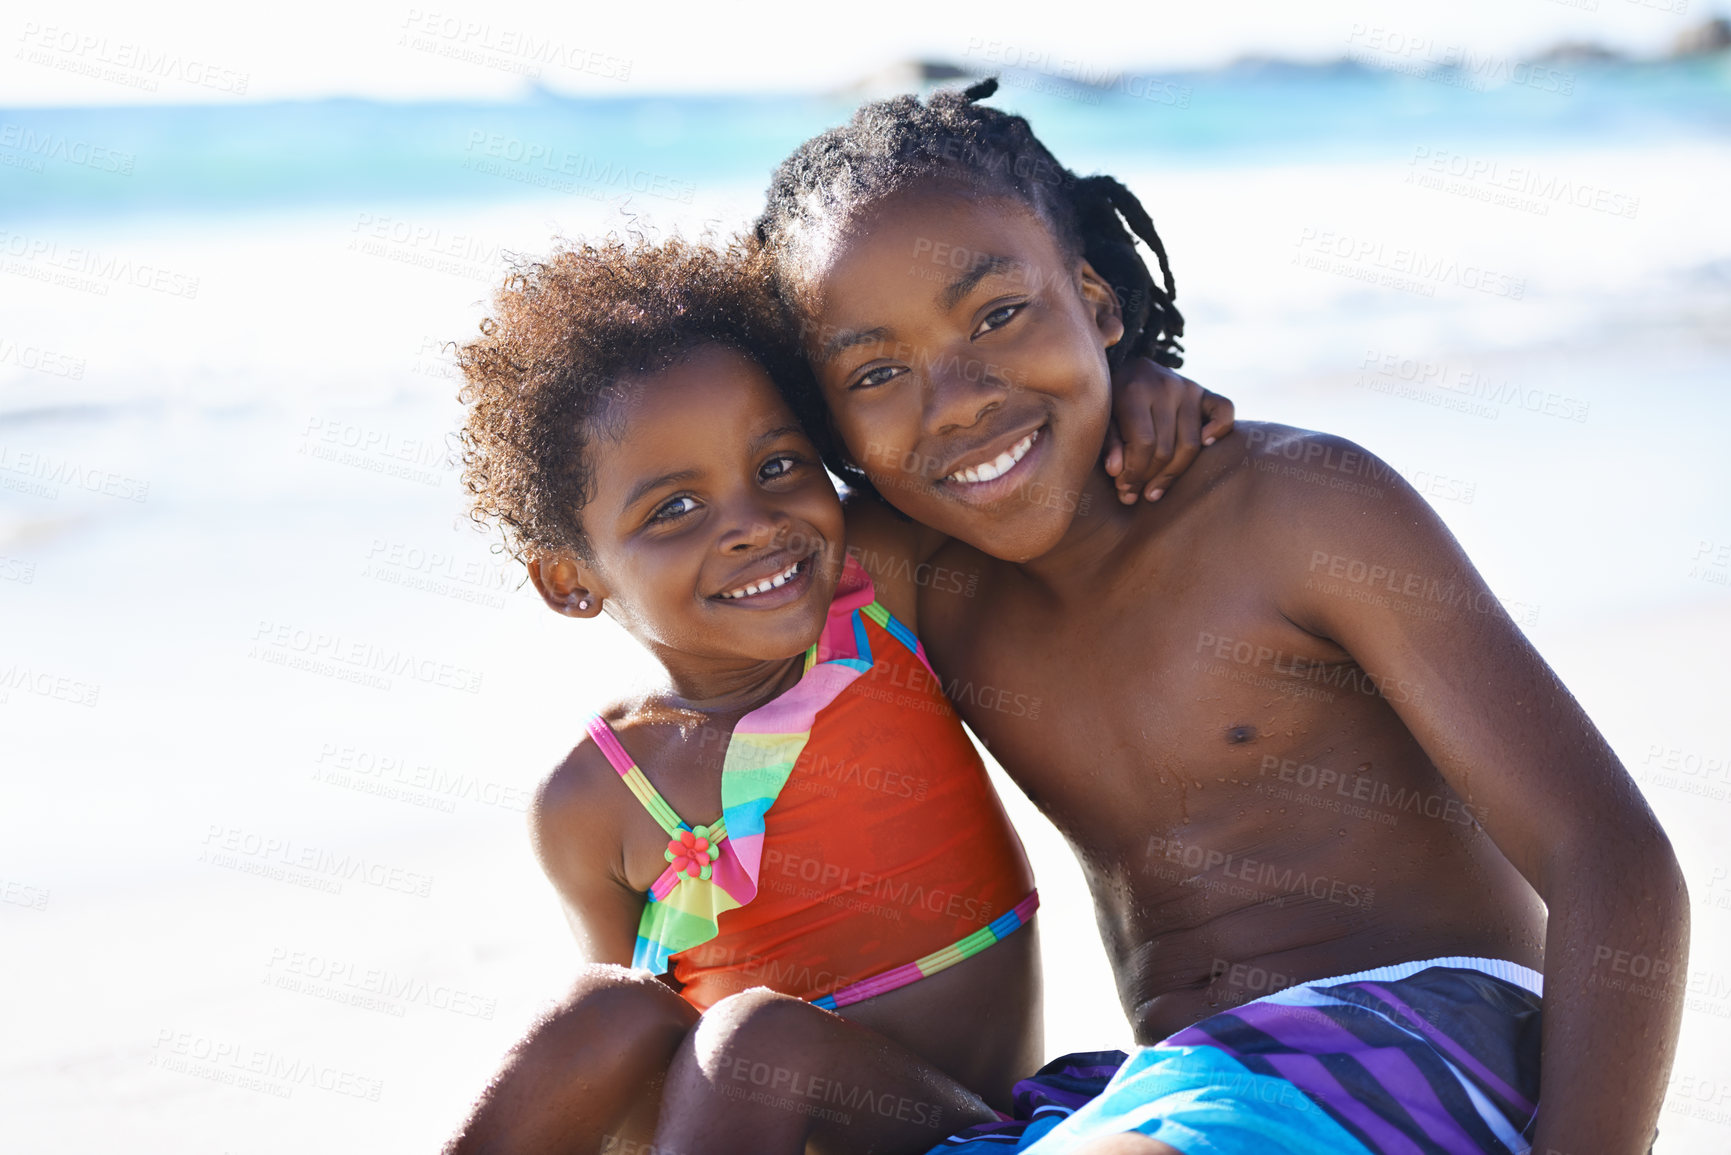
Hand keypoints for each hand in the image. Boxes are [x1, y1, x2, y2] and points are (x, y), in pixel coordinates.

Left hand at [1104, 358, 1234, 504]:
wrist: (1127, 370)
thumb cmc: (1111, 403)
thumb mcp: (1102, 420)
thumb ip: (1108, 444)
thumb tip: (1116, 472)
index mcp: (1135, 390)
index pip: (1143, 443)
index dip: (1134, 473)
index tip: (1124, 488)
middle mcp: (1166, 386)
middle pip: (1167, 449)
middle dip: (1149, 478)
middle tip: (1136, 492)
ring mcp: (1188, 387)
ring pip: (1191, 445)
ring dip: (1173, 473)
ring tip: (1154, 489)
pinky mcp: (1205, 391)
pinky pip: (1225, 412)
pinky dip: (1219, 431)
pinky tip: (1205, 446)